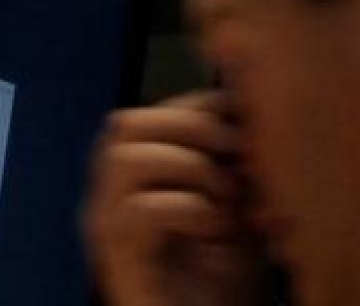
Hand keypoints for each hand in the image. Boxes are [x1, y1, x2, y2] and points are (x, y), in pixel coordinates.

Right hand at [83, 91, 264, 305]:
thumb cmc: (232, 268)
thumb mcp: (240, 196)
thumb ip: (233, 150)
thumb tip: (248, 90)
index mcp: (138, 176)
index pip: (155, 109)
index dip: (208, 107)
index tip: (252, 133)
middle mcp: (111, 198)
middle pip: (125, 123)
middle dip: (193, 129)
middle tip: (239, 160)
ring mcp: (107, 231)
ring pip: (125, 159)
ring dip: (191, 168)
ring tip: (226, 200)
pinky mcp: (117, 263)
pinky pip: (138, 210)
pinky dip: (189, 209)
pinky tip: (216, 230)